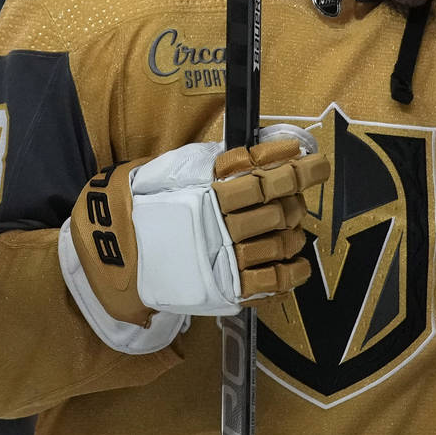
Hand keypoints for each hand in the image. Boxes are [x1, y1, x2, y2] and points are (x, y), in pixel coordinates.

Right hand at [58, 125, 327, 349]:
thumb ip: (224, 160)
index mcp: (209, 190)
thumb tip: (272, 147)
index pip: (265, 177)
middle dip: (294, 203)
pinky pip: (269, 281)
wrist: (117, 251)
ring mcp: (223, 257)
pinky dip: (292, 272)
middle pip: (277, 211)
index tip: (318, 163)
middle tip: (293, 200)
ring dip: (293, 234)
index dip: (298, 170)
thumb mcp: (180, 168)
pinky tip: (298, 263)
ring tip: (291, 229)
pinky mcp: (223, 287)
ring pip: (278, 243)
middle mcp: (219, 223)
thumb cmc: (151, 202)